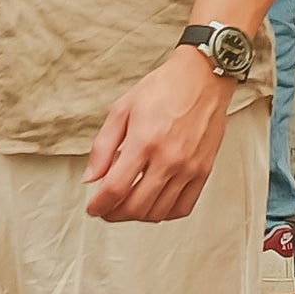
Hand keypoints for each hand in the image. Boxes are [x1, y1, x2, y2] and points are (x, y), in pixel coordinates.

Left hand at [83, 39, 232, 222]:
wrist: (202, 78)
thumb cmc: (163, 88)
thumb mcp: (122, 109)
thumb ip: (103, 146)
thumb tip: (90, 178)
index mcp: (144, 141)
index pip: (115, 189)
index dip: (99, 205)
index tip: (93, 208)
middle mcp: (168, 159)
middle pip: (136, 207)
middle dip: (114, 214)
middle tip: (106, 209)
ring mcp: (188, 168)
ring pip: (159, 212)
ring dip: (137, 216)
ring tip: (127, 205)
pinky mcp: (203, 171)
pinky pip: (183, 207)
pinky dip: (165, 213)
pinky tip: (154, 203)